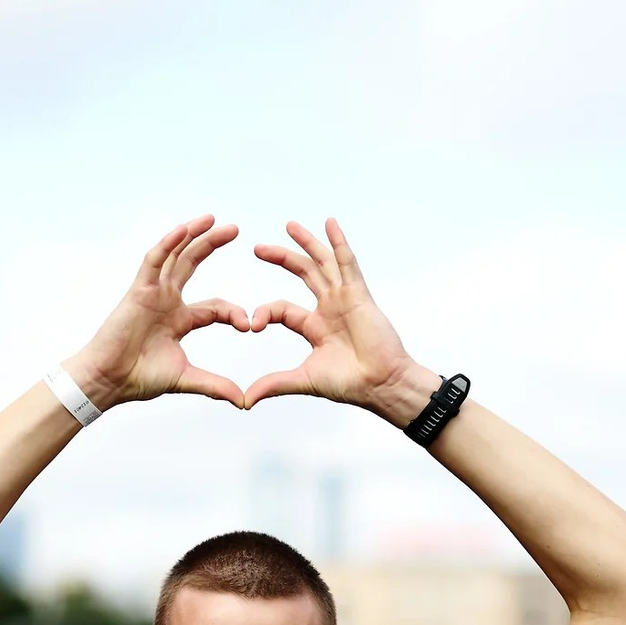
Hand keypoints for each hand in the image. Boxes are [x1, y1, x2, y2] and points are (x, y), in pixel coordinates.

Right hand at [60, 216, 250, 411]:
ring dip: (193, 235)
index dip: (233, 313)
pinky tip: (183, 229)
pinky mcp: (138, 290)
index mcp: (180, 319)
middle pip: (192, 264)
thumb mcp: (186, 379)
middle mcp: (167, 300)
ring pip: (175, 255)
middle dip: (212, 245)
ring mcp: (152, 293)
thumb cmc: (140, 378)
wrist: (109, 380)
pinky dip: (168, 244)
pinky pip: (153, 260)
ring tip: (213, 219)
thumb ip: (215, 385)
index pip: (214, 307)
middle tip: (235, 230)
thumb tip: (244, 401)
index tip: (248, 325)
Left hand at [243, 218, 439, 422]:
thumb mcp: (303, 380)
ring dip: (306, 243)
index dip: (265, 312)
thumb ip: (274, 384)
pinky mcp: (359, 294)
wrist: (380, 383)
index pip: (282, 309)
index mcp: (314, 327)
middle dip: (281, 258)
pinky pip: (347, 262)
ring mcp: (344, 298)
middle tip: (258, 248)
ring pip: (322, 263)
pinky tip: (330, 224)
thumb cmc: (349, 384)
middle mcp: (329, 308)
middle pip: (302, 274)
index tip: (253, 325)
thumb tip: (246, 400)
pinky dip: (338, 242)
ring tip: (289, 226)